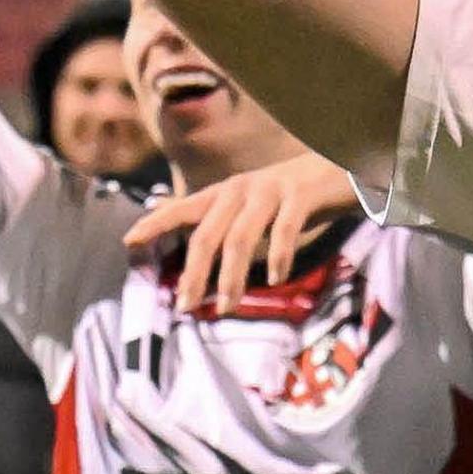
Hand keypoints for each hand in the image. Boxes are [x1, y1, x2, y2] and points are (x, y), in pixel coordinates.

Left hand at [124, 151, 360, 311]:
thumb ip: (221, 217)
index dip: (156, 223)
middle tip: (184, 305)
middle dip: (194, 272)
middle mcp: (242, 188)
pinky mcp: (301, 195)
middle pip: (208, 233)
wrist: (343, 167)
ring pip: (240, 237)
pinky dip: (277, 256)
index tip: (129, 243)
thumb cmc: (294, 193)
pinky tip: (277, 278)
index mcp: (227, 191)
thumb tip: (183, 233)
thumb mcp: (252, 202)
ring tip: (226, 306)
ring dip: (231, 276)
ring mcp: (271, 190)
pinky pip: (284, 230)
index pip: (183, 207)